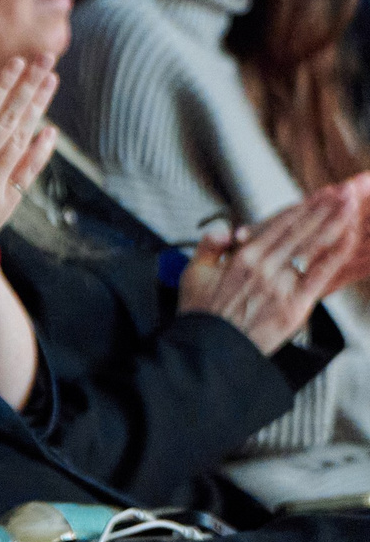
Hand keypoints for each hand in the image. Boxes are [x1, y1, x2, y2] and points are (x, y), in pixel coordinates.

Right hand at [0, 48, 56, 296]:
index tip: (13, 61)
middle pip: (7, 120)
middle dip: (27, 86)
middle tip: (44, 57)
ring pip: (20, 141)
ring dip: (37, 108)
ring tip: (51, 80)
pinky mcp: (1, 209)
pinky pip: (26, 173)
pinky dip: (39, 150)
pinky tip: (48, 130)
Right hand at [180, 179, 369, 352]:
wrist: (210, 350)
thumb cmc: (202, 316)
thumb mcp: (192, 273)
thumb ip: (208, 246)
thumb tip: (225, 230)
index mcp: (241, 257)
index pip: (279, 225)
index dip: (302, 207)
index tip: (318, 195)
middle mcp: (264, 267)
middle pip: (301, 230)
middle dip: (325, 208)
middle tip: (343, 191)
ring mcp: (281, 285)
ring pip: (313, 246)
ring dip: (335, 222)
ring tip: (350, 205)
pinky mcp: (295, 305)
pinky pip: (321, 274)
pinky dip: (336, 253)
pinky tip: (348, 238)